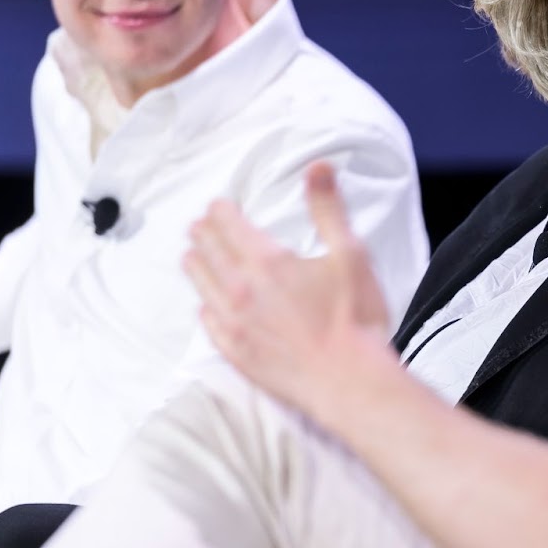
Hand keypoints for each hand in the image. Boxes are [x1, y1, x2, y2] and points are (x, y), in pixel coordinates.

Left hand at [184, 162, 392, 415]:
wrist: (349, 381)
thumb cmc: (355, 318)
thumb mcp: (351, 254)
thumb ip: (328, 208)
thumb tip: (318, 166)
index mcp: (267, 261)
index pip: (229, 225)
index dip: (222, 211)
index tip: (218, 205)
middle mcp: (241, 289)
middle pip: (209, 251)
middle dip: (204, 234)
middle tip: (200, 226)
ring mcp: (235, 323)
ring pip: (202, 285)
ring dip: (196, 265)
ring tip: (192, 255)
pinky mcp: (236, 351)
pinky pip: (208, 322)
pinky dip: (205, 306)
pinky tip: (207, 304)